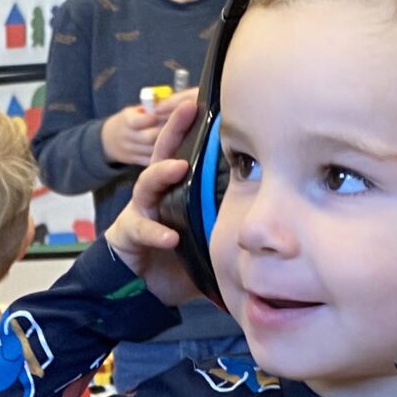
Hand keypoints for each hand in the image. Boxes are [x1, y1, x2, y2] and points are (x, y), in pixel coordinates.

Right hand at [104, 102, 207, 308]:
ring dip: (162, 174)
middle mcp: (155, 196)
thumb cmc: (176, 262)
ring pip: (146, 186)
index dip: (192, 128)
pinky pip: (140, 229)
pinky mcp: (126, 234)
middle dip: (173, 130)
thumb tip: (270, 218)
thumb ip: (227, 224)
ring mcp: (138, 212)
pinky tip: (171, 237)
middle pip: (162, 154)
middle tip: (187, 110)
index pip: (183, 152)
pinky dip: (156, 232)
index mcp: (175, 192)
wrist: (141, 293)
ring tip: (178, 169)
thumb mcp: (207, 238)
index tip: (206, 103)